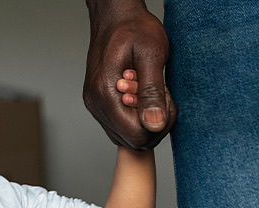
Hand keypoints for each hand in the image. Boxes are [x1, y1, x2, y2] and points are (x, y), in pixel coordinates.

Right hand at [83, 0, 175, 149]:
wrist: (115, 17)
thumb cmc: (134, 29)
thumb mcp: (152, 54)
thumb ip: (152, 92)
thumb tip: (154, 124)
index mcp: (105, 92)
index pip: (135, 135)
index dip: (158, 124)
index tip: (164, 98)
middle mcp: (95, 102)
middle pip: (131, 140)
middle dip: (153, 124)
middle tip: (160, 93)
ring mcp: (94, 104)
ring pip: (125, 136)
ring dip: (145, 121)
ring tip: (151, 92)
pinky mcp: (98, 103)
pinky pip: (120, 126)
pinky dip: (136, 117)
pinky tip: (142, 97)